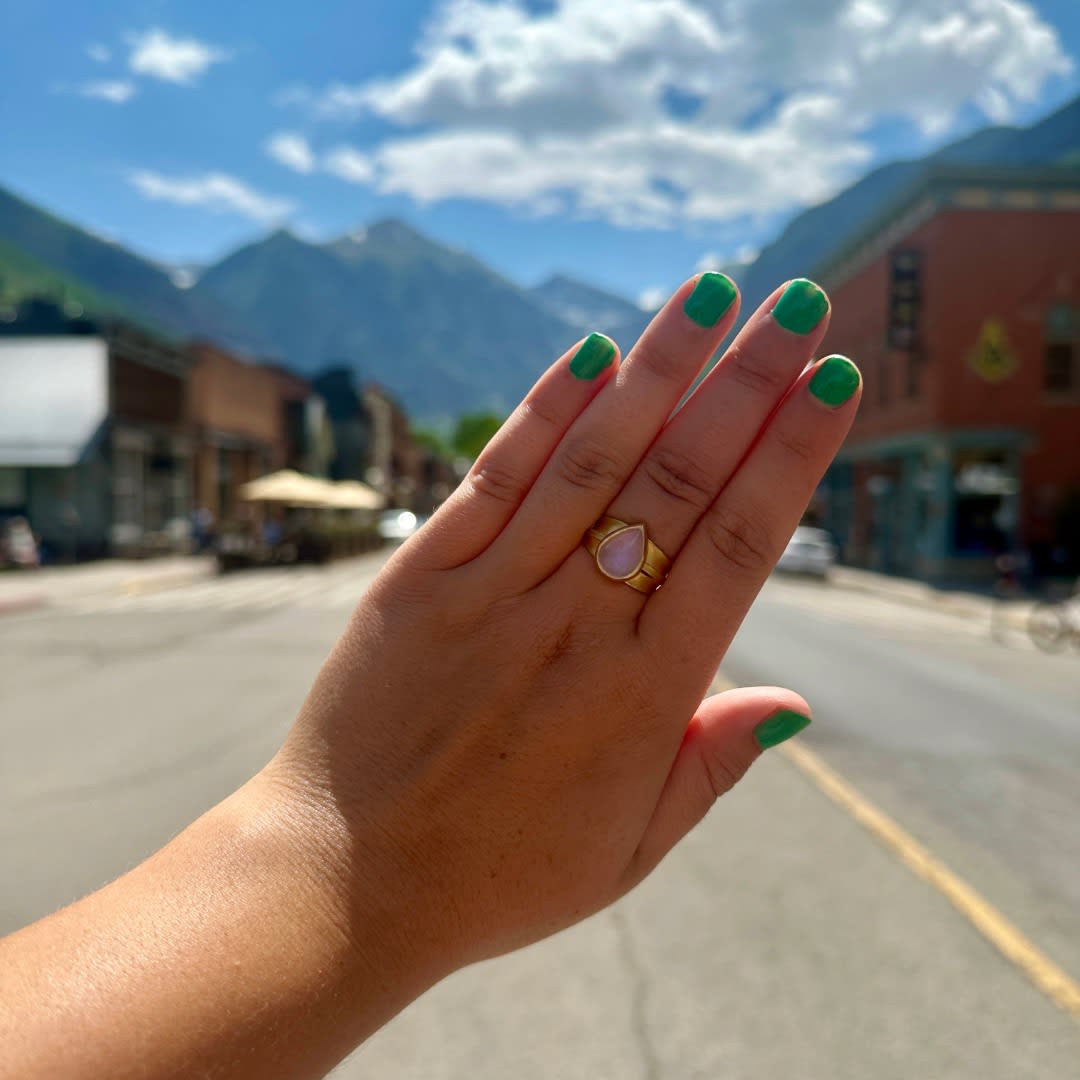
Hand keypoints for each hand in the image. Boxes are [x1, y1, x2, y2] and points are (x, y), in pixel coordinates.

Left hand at [271, 274, 860, 978]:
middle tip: (797, 305)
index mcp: (643, 696)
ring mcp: (494, 592)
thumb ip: (710, 766)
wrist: (345, 879)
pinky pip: (494, 480)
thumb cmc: (496, 873)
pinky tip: (591, 354)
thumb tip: (796, 705)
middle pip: (678, 481)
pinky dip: (544, 412)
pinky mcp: (421, 577)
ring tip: (712, 295)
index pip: (738, 546)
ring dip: (658, 370)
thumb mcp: (629, 851)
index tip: (831, 384)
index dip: (789, 457)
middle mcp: (577, 625)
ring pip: (592, 460)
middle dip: (745, 385)